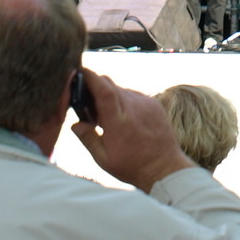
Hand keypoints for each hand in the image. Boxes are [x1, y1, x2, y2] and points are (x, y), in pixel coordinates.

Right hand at [69, 70, 193, 191]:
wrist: (164, 168)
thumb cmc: (132, 167)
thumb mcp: (104, 159)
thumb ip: (88, 139)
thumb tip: (74, 124)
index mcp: (118, 120)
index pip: (103, 89)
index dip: (91, 77)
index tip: (80, 71)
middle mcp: (133, 106)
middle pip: (110, 84)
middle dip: (96, 87)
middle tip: (88, 103)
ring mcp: (146, 103)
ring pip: (122, 89)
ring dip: (111, 96)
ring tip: (107, 117)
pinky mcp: (154, 104)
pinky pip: (134, 95)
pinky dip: (124, 101)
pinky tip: (123, 118)